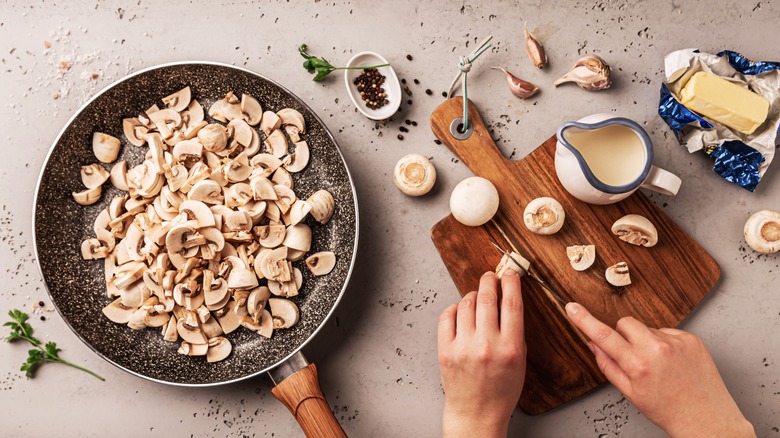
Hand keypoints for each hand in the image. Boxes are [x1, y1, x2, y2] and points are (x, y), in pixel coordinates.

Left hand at [438, 271, 525, 437]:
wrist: (477, 412)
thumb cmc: (501, 389)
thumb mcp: (521, 360)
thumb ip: (515, 330)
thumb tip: (508, 298)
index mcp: (510, 347)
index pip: (512, 303)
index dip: (511, 282)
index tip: (510, 272)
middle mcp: (486, 345)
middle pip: (487, 297)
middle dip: (489, 280)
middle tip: (491, 276)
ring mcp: (463, 347)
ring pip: (466, 304)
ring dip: (473, 295)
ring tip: (477, 298)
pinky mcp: (445, 350)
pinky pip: (447, 316)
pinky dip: (455, 309)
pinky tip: (460, 312)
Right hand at [565, 302, 754, 437]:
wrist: (706, 418)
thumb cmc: (668, 410)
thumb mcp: (630, 393)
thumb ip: (608, 365)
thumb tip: (593, 344)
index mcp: (638, 365)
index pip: (604, 336)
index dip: (584, 320)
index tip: (572, 307)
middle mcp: (657, 349)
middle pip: (625, 323)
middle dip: (623, 335)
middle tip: (632, 356)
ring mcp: (677, 341)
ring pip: (647, 327)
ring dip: (646, 340)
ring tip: (659, 364)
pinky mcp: (691, 338)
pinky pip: (668, 331)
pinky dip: (665, 343)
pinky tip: (672, 361)